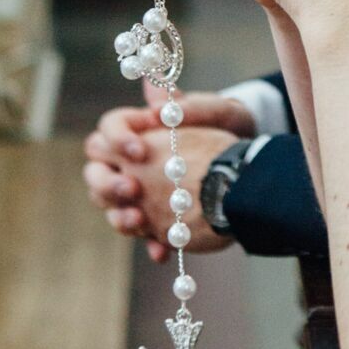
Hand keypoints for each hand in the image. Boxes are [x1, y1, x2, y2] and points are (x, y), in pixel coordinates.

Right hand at [82, 94, 254, 258]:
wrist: (251, 160)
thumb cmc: (229, 126)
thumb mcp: (214, 111)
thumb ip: (183, 105)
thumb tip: (154, 97)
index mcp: (142, 128)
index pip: (108, 128)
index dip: (117, 139)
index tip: (140, 150)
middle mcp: (133, 161)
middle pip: (96, 171)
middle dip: (109, 182)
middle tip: (134, 188)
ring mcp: (142, 192)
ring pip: (112, 206)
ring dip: (120, 216)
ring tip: (140, 221)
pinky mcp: (157, 217)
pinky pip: (144, 235)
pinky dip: (150, 244)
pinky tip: (161, 252)